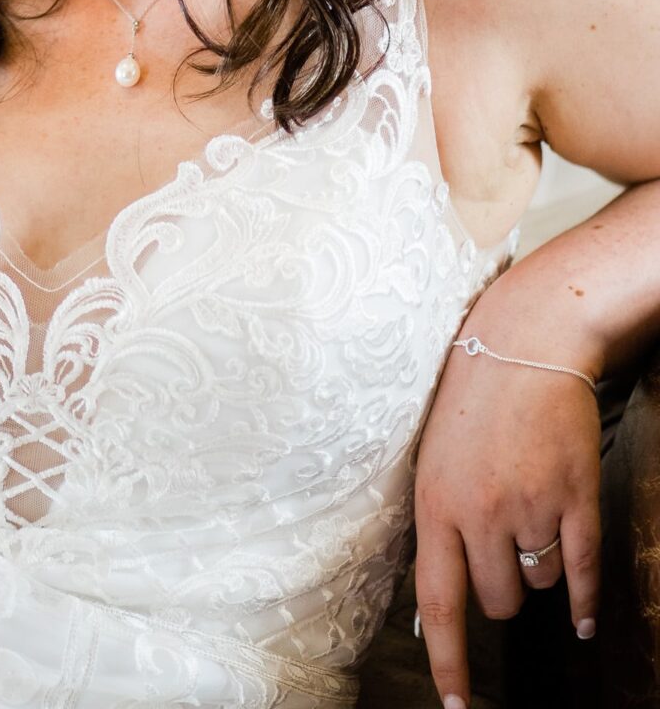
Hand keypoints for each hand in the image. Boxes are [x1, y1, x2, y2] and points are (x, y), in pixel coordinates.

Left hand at [414, 286, 602, 708]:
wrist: (523, 344)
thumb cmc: (470, 401)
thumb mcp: (432, 460)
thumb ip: (438, 523)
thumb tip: (441, 595)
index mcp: (435, 505)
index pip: (438, 602)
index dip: (447, 663)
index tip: (456, 706)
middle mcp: (480, 514)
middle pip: (496, 600)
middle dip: (501, 586)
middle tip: (503, 539)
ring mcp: (531, 507)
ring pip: (538, 584)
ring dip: (537, 566)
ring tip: (531, 511)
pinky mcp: (575, 497)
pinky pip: (581, 570)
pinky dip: (584, 599)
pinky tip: (584, 618)